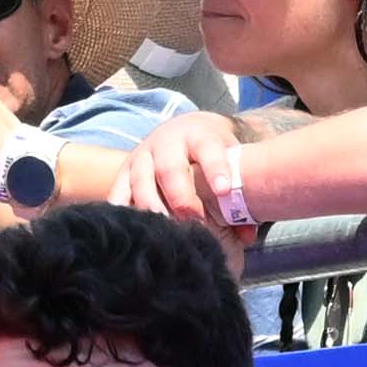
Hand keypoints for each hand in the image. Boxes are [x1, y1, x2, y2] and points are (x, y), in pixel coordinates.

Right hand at [123, 110, 255, 229]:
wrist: (183, 131)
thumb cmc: (211, 155)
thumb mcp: (229, 163)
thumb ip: (239, 196)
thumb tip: (247, 234)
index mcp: (197, 136)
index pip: (208, 149)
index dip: (215, 169)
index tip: (225, 191)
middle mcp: (165, 143)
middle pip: (170, 169)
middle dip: (182, 198)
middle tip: (195, 222)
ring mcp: (141, 156)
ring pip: (141, 182)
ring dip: (153, 209)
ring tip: (166, 233)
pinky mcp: (124, 172)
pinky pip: (118, 193)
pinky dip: (123, 211)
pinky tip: (132, 231)